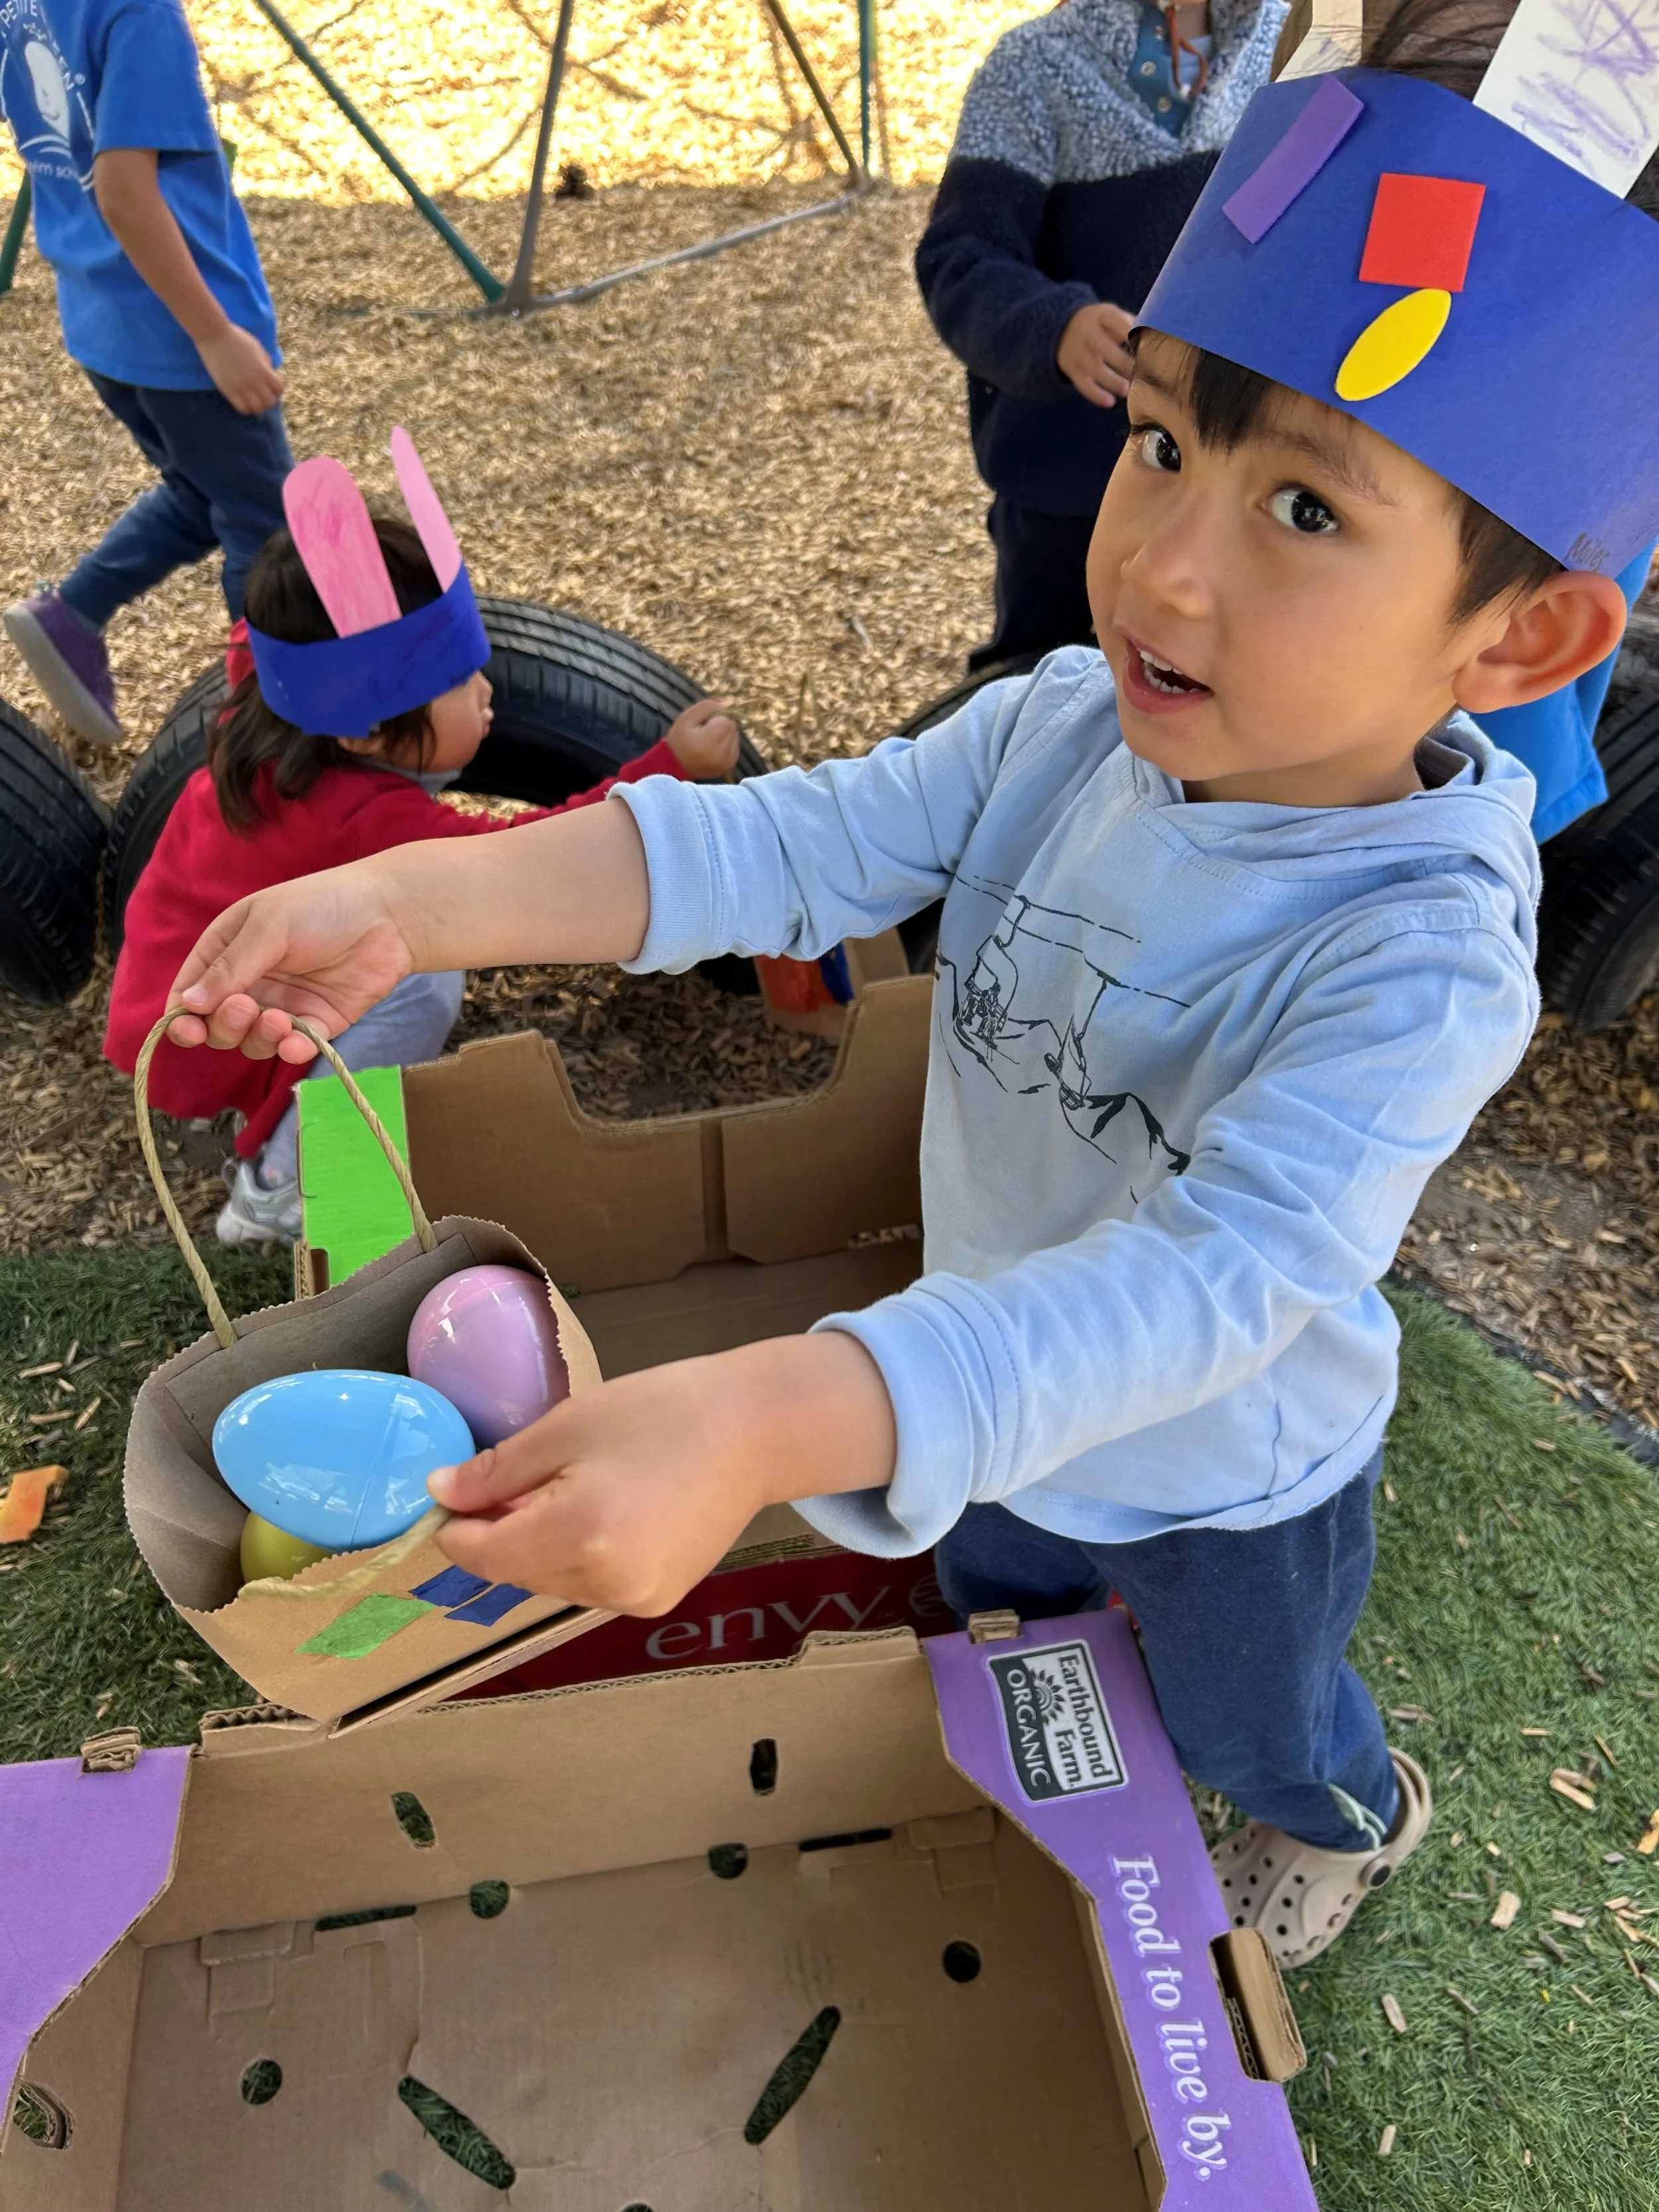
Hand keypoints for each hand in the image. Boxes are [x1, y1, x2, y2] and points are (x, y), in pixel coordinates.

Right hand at [164, 863, 419, 1060]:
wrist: (389, 915)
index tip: (186, 1029)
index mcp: (228, 951)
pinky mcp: (317, 1022)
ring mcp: (283, 1004)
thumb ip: (230, 967)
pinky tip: (297, 1041)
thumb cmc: (323, 905)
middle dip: (224, 1025)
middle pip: (217, 1025)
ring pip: (252, 1042)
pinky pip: (293, 1047)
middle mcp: (251, 982)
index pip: (190, 991)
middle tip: (246, 1007)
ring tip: (280, 1020)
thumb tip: (186, 1004)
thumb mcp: (269, 927)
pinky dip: (291, 1049)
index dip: (182, 1015)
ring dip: (258, 1038)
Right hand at [196, 324, 284, 415]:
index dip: (277, 389)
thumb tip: (269, 374)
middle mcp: (255, 382)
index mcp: (264, 370)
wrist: (215, 335)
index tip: (271, 385)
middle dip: (268, 399)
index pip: (279, 390)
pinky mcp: (228, 391)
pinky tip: (243, 400)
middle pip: (270, 402)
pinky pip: (242, 409)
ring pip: (257, 409)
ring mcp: (242, 388)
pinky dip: (245, 408)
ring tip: (253, 399)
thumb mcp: (258, 348)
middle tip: (262, 394)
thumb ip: (266, 363)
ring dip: (257, 406)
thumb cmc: (237, 338)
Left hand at [430, 1332, 896, 1613]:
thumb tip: (442, 1494)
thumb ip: (498, 1469)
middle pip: (514, 1572)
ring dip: (538, 1546)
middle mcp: (604, 1583)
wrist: (756, 1431)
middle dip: (500, 1531)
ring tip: (571, 1489)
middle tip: (520, 1474)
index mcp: (578, 1534)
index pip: (482, 1555)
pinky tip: (606, 1514)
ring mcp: (635, 1599)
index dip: (456, 1525)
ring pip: (550, 1583)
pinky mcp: (657, 1601)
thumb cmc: (663, 1411)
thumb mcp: (569, 1425)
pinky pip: (589, 1587)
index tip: (453, 1490)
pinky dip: (578, 1558)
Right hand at [664, 697, 740, 780]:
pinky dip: (727, 744)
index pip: (726, 720)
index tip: (703, 724)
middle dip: (721, 725)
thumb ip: (707, 706)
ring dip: (725, 734)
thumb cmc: (679, 739)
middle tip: (704, 733)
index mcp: (710, 741)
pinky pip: (735, 747)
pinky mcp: (729, 766)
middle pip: (732, 728)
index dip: (715, 717)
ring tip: (708, 741)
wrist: (674, 765)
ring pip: (735, 736)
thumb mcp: (687, 717)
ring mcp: (727, 762)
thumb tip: (727, 704)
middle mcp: (722, 754)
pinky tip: (713, 747)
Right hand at [1057, 301, 1135, 407]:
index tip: (1145, 347)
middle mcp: (1086, 331)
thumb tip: (1159, 339)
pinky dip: (1096, 395)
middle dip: (1123, 363)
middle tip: (1140, 375)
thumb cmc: (1102, 325)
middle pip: (1104, 348)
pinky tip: (1109, 401)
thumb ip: (1133, 326)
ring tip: (1128, 390)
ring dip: (1112, 381)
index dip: (1130, 334)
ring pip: (1094, 368)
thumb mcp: (1114, 317)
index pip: (1116, 322)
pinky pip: (1082, 384)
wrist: (1065, 329)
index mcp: (1102, 315)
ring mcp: (1076, 351)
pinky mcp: (1071, 368)